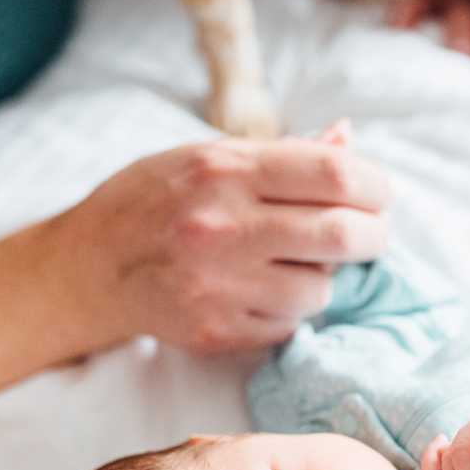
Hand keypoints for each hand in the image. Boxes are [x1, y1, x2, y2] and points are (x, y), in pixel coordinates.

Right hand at [57, 121, 389, 353]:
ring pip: (320, 290)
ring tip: (299, 264)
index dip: (376, 186)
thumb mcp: (207, 156)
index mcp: (225, 169)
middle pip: (341, 235)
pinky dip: (290, 311)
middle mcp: (222, 226)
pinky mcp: (215, 331)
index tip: (380, 196)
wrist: (89, 266)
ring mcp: (218, 284)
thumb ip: (282, 153)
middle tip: (372, 235)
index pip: (334, 173)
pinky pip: (289, 325)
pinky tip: (263, 291)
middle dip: (374, 236)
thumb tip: (348, 139)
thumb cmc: (155, 200)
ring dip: (324, 278)